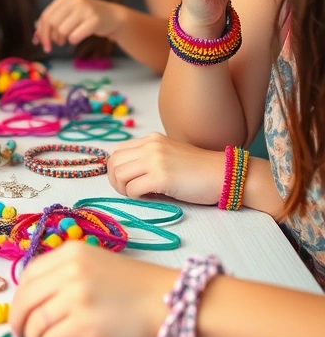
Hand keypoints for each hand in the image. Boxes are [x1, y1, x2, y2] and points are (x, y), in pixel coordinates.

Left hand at [9, 241, 175, 336]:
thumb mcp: (95, 264)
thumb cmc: (135, 285)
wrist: (168, 300)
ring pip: (36, 321)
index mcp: (72, 252)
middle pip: (27, 298)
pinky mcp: (85, 325)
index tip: (20, 310)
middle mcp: (70, 271)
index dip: (20, 296)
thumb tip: (35, 300)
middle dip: (18, 319)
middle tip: (20, 333)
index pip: (29, 273)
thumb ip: (65, 274)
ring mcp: (77, 297)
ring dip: (34, 336)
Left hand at [33, 0, 122, 54]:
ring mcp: (85, 9)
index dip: (40, 31)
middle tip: (54, 45)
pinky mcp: (94, 20)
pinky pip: (74, 37)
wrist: (113, 16)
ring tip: (67, 39)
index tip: (39, 43)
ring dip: (62, 40)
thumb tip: (36, 33)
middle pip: (52, 23)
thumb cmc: (87, 17)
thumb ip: (53, 19)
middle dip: (50, 38)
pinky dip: (73, 40)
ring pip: (62, 30)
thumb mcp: (70, 13)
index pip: (46, 15)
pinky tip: (77, 37)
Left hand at [107, 132, 224, 202]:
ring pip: (119, 175)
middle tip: (128, 191)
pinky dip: (135, 196)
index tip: (125, 181)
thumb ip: (149, 158)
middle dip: (115, 180)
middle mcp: (151, 146)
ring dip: (123, 189)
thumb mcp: (169, 155)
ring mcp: (156, 160)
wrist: (222, 174)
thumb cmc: (197, 170)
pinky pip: (132, 188)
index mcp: (151, 139)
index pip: (117, 151)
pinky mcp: (162, 177)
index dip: (115, 169)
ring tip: (138, 194)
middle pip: (114, 163)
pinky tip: (148, 197)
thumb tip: (125, 174)